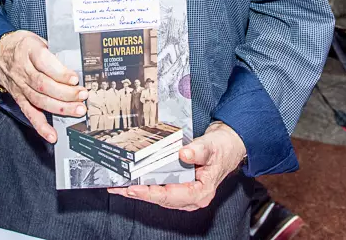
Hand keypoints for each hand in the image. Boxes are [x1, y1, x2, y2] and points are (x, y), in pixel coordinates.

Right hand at [0, 30, 86, 142]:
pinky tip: (52, 134)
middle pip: (44, 85)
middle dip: (66, 93)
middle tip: (82, 96)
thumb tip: (75, 64)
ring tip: (77, 110)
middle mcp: (23, 70)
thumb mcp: (37, 39)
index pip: (44, 62)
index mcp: (29, 50)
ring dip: (60, 108)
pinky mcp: (19, 99)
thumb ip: (53, 51)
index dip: (60, 72)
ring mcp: (20, 86)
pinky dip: (41, 126)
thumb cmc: (22, 46)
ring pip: (40, 100)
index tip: (74, 79)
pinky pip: (30, 114)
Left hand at [108, 121, 245, 210]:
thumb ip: (198, 151)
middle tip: (118, 188)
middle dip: (139, 194)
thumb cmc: (222, 148)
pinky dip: (146, 186)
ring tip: (119, 186)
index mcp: (201, 192)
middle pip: (161, 199)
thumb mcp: (211, 146)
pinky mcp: (181, 186)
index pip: (171, 196)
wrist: (228, 145)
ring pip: (159, 196)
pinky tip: (133, 181)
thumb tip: (184, 154)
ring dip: (139, 191)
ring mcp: (186, 193)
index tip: (133, 188)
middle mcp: (192, 197)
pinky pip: (161, 189)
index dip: (150, 193)